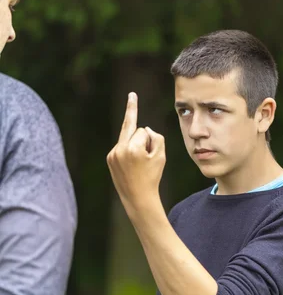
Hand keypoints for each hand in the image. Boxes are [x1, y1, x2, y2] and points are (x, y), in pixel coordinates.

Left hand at [107, 93, 165, 215]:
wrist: (138, 198)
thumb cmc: (152, 176)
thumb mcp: (161, 156)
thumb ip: (156, 137)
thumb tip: (144, 129)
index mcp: (132, 148)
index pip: (143, 130)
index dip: (150, 140)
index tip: (132, 95)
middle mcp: (119, 149)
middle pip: (133, 130)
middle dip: (135, 120)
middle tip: (132, 97)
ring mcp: (112, 154)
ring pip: (127, 138)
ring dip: (135, 145)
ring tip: (140, 164)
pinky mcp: (109, 159)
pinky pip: (122, 146)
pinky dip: (129, 151)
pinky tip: (132, 165)